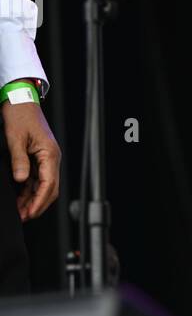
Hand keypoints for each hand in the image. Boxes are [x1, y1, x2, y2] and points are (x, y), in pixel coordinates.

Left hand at [1, 100, 61, 220]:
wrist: (20, 99)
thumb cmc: (20, 114)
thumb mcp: (15, 138)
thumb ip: (19, 161)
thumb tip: (20, 180)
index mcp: (50, 154)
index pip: (48, 184)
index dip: (39, 201)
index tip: (29, 213)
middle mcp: (51, 158)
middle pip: (50, 188)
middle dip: (37, 204)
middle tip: (23, 216)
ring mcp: (46, 158)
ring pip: (43, 185)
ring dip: (33, 199)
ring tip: (20, 211)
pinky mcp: (39, 157)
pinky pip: (37, 178)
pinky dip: (30, 190)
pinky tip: (20, 197)